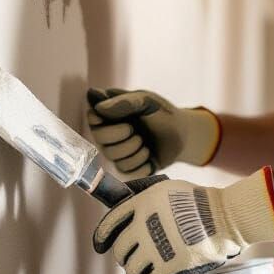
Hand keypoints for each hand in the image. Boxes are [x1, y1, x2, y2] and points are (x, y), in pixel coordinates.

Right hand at [85, 87, 221, 175]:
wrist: (181, 134)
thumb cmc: (161, 113)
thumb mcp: (146, 101)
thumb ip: (125, 102)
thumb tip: (99, 108)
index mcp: (109, 113)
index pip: (92, 118)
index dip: (105, 122)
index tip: (125, 120)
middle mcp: (107, 133)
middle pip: (99, 140)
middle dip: (121, 137)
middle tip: (136, 132)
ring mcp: (115, 152)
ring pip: (113, 158)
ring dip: (134, 150)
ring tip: (145, 143)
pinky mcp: (126, 168)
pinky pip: (126, 171)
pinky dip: (141, 164)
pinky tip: (148, 156)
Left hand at [92, 166, 273, 273]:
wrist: (227, 216)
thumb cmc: (204, 203)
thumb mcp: (168, 190)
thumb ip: (148, 200)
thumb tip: (133, 210)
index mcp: (142, 204)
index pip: (110, 223)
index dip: (102, 237)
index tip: (100, 246)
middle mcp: (144, 225)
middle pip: (121, 251)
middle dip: (126, 259)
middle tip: (135, 263)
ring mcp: (156, 247)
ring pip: (133, 272)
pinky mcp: (171, 267)